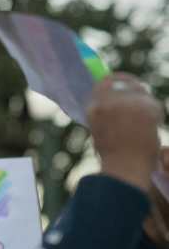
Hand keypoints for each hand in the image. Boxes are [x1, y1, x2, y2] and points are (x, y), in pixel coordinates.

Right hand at [88, 73, 162, 191]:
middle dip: (133, 87)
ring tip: (145, 119)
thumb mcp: (101, 128)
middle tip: (140, 96)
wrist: (125, 168)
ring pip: (140, 92)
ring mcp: (127, 103)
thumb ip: (107, 110)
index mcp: (94, 107)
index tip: (123, 83)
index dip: (117, 80)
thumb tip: (118, 97)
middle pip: (124, 82)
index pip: (106, 81)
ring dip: (144, 101)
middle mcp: (109, 102)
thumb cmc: (113, 155)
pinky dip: (155, 114)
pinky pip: (153, 104)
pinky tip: (152, 126)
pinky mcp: (146, 108)